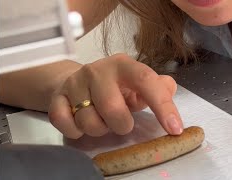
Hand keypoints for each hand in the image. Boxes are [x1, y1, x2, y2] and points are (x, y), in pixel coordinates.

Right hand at [48, 54, 182, 138]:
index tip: (174, 129)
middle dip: (121, 125)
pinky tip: (81, 123)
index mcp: (124, 65)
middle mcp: (98, 70)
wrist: (76, 81)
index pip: (146, 81)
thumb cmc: (114, 86)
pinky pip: (65, 124)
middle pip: (113, 109)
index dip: (162, 106)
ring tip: (100, 119)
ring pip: (88, 121)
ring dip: (99, 129)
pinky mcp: (57, 97)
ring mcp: (75, 83)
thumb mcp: (138, 85)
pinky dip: (76, 131)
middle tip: (120, 122)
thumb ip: (157, 87)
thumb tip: (170, 87)